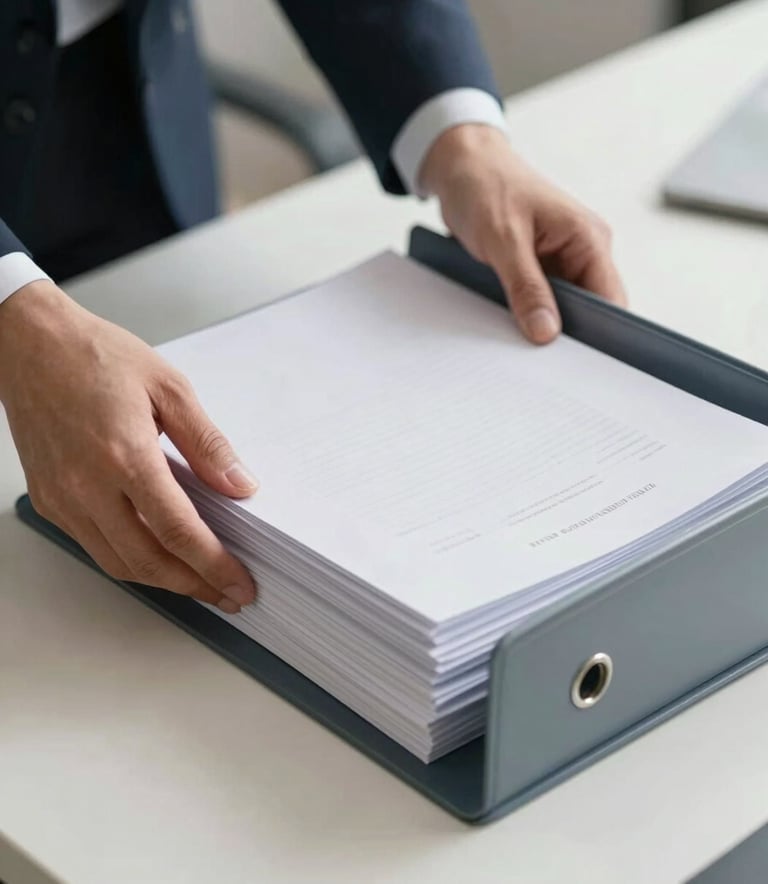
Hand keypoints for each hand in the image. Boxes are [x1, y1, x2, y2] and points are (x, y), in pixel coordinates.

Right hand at [0, 281, 256, 612]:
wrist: (29, 344)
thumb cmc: (95, 356)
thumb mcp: (170, 387)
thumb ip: (207, 443)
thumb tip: (240, 486)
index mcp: (124, 455)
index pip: (179, 531)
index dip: (214, 566)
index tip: (239, 583)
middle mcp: (88, 486)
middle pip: (148, 561)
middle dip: (194, 586)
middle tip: (227, 595)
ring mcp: (62, 498)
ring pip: (117, 563)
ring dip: (163, 581)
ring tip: (199, 582)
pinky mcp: (48, 499)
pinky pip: (93, 546)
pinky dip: (130, 561)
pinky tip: (157, 555)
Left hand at [420, 124, 626, 343]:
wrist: (462, 166)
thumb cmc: (485, 186)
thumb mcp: (503, 240)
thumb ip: (526, 287)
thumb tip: (546, 332)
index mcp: (588, 238)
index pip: (611, 298)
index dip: (599, 332)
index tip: (577, 361)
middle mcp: (582, 250)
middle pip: (590, 309)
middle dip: (567, 333)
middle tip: (541, 359)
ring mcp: (562, 260)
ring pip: (563, 309)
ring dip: (543, 323)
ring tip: (521, 339)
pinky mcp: (540, 267)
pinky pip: (542, 301)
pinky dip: (528, 313)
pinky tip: (511, 322)